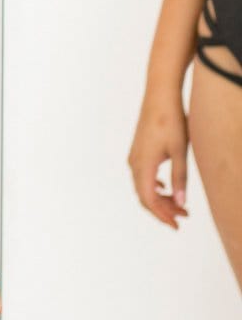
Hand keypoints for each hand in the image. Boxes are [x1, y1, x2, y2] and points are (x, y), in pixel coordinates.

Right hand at [127, 90, 189, 228]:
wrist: (160, 95)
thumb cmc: (171, 120)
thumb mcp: (180, 151)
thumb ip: (180, 178)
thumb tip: (181, 203)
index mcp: (144, 164)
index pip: (149, 199)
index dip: (162, 215)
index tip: (177, 224)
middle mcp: (135, 163)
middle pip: (145, 196)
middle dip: (163, 210)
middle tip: (184, 216)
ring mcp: (135, 156)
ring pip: (144, 187)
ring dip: (161, 199)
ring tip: (180, 204)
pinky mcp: (138, 151)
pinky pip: (143, 176)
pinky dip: (155, 187)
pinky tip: (167, 188)